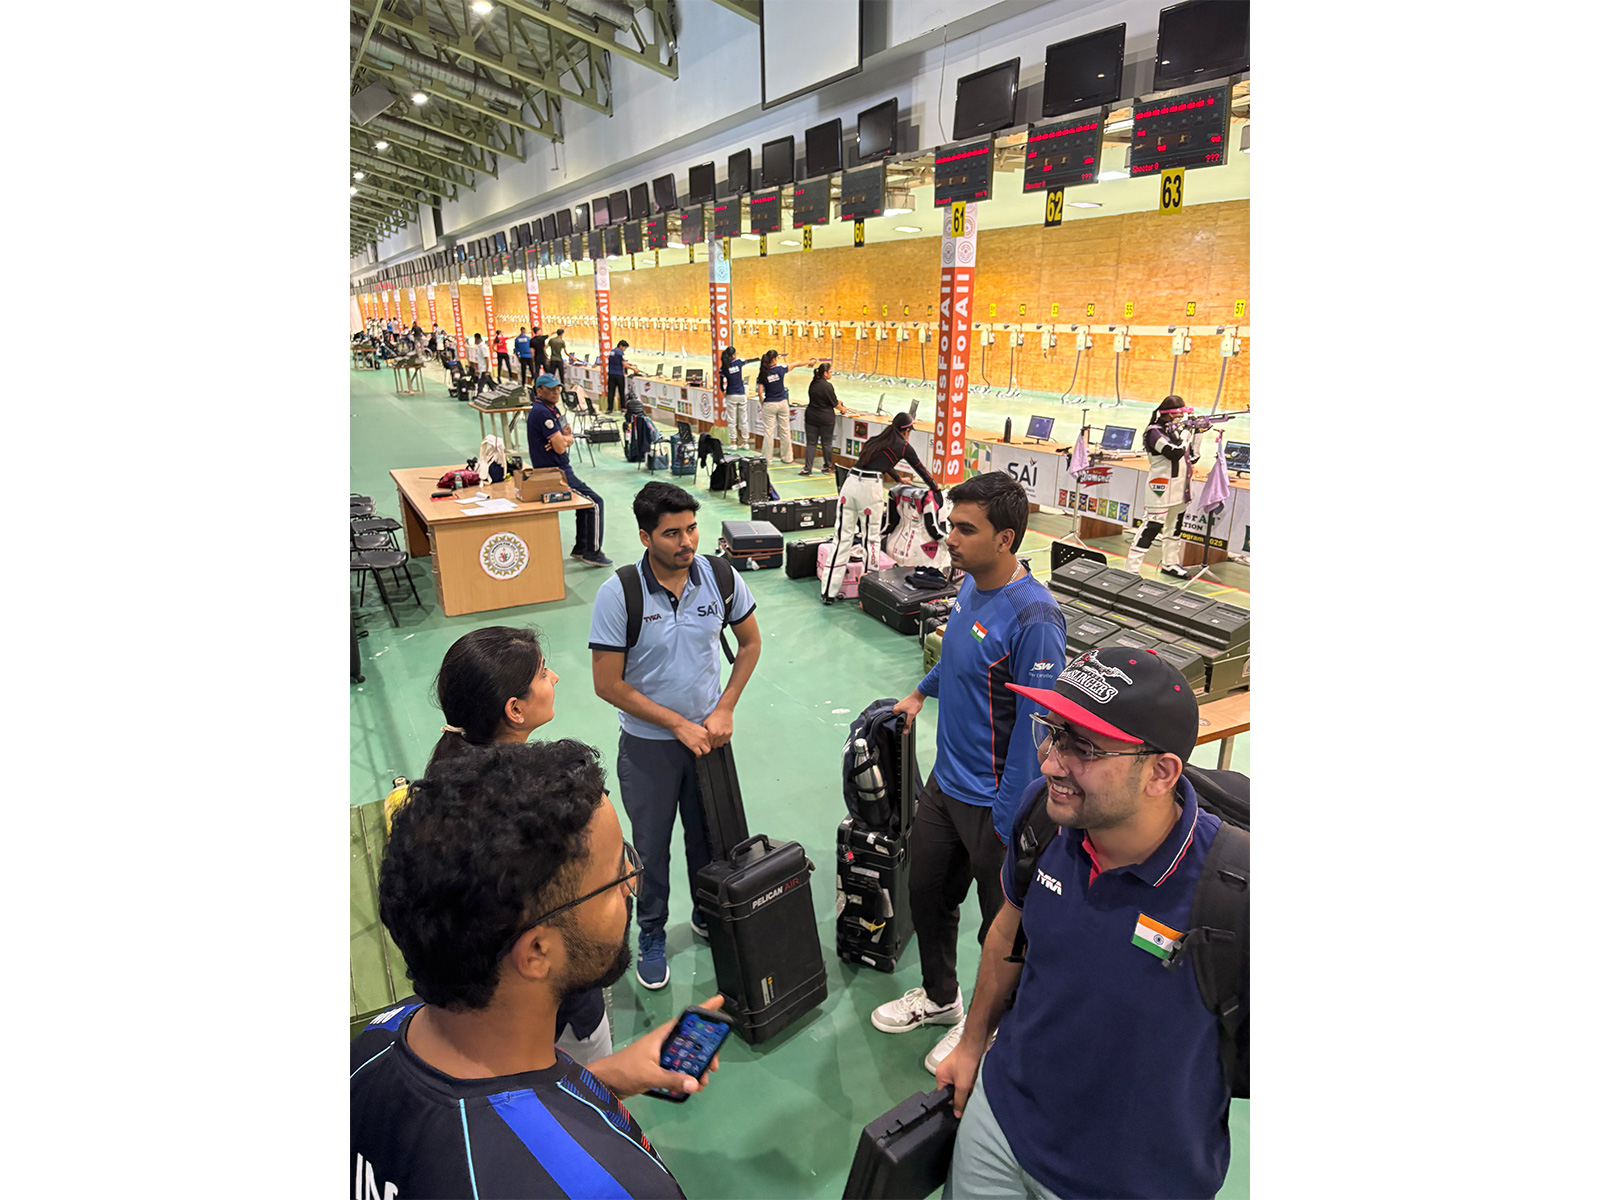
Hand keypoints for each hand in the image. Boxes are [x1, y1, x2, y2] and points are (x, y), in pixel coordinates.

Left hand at [590, 995, 725, 1097]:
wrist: (604, 1084)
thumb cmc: (625, 1070)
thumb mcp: (650, 1074)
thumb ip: (673, 1079)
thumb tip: (695, 1083)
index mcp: (663, 1036)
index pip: (687, 1019)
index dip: (703, 1010)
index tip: (719, 1003)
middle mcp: (665, 1043)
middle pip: (692, 1042)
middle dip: (706, 1052)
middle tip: (713, 1066)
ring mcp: (662, 1056)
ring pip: (687, 1058)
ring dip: (697, 1069)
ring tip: (702, 1082)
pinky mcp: (659, 1069)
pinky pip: (679, 1070)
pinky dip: (687, 1077)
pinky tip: (691, 1087)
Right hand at [674, 718, 711, 756]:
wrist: (680, 725)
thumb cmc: (687, 725)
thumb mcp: (698, 728)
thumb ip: (702, 734)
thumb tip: (703, 739)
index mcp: (706, 732)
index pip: (711, 741)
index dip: (707, 744)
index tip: (705, 746)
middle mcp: (704, 737)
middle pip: (710, 747)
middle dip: (706, 749)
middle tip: (702, 750)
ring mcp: (699, 742)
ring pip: (706, 751)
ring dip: (703, 753)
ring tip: (700, 752)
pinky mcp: (693, 746)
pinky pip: (699, 754)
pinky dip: (698, 756)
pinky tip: (696, 755)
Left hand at [704, 707, 732, 748]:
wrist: (724, 711)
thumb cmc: (715, 716)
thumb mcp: (705, 722)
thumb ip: (704, 731)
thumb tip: (703, 737)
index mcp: (712, 733)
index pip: (709, 744)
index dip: (708, 743)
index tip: (708, 741)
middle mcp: (719, 735)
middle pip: (715, 746)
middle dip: (713, 744)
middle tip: (712, 740)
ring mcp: (725, 735)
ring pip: (721, 745)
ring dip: (718, 743)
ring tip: (717, 739)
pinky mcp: (730, 733)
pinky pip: (726, 741)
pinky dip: (724, 740)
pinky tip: (722, 736)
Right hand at [892, 691, 924, 722]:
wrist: (919, 696)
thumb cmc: (914, 703)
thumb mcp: (911, 715)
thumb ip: (907, 724)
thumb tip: (904, 731)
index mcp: (895, 710)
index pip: (895, 720)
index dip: (900, 723)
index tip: (905, 724)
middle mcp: (896, 707)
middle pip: (898, 717)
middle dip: (904, 719)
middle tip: (909, 717)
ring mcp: (899, 705)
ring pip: (901, 714)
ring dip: (906, 716)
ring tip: (910, 713)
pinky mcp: (903, 705)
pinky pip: (903, 711)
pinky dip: (907, 713)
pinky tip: (910, 711)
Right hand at [935, 1034, 984, 1117]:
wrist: (976, 1044)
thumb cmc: (965, 1061)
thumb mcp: (962, 1085)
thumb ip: (959, 1101)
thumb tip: (956, 1114)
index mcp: (940, 1075)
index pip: (943, 1095)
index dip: (952, 1101)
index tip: (960, 1105)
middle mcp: (945, 1071)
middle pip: (953, 1090)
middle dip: (962, 1092)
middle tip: (969, 1092)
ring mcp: (954, 1067)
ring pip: (961, 1084)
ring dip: (968, 1086)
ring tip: (973, 1082)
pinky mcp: (962, 1065)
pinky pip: (966, 1078)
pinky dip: (971, 1079)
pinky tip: (976, 1077)